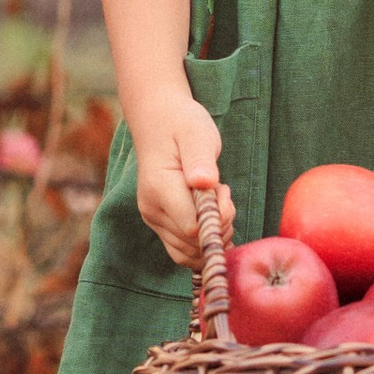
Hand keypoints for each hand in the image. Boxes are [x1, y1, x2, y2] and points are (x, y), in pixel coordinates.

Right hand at [132, 92, 233, 263]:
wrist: (158, 120)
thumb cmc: (182, 124)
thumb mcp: (197, 134)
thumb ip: (201, 160)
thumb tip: (205, 183)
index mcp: (160, 189)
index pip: (193, 229)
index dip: (217, 218)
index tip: (222, 189)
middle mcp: (152, 210)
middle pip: (193, 244)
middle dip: (219, 226)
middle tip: (222, 192)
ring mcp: (153, 219)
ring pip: (189, 253)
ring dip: (213, 234)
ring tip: (216, 201)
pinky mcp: (159, 224)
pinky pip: (184, 250)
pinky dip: (204, 243)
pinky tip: (214, 218)